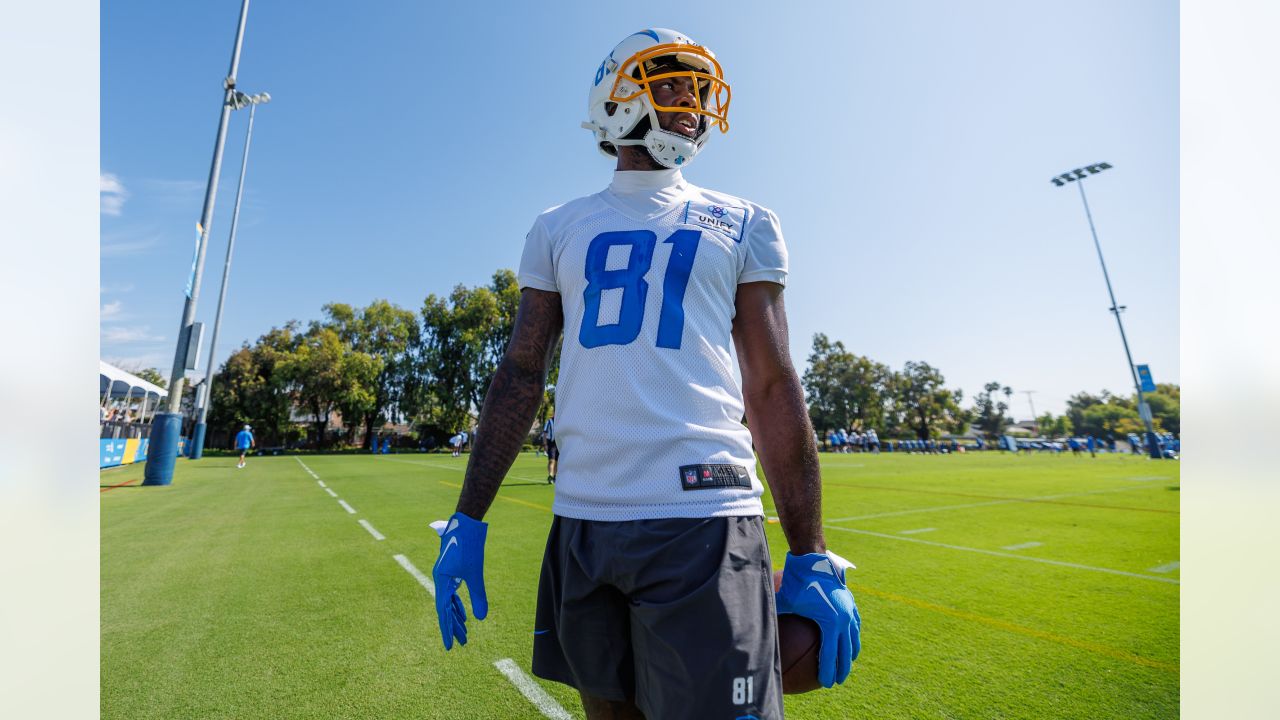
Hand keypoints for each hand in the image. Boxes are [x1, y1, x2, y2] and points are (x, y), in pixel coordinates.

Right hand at [430, 512, 488, 649]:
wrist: (466, 523)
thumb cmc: (470, 546)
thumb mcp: (475, 573)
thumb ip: (478, 595)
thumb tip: (481, 619)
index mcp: (442, 581)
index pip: (443, 612)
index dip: (447, 630)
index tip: (450, 646)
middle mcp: (440, 580)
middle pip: (445, 609)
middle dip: (453, 626)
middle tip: (462, 643)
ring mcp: (445, 575)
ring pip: (448, 601)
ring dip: (456, 616)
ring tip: (464, 631)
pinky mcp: (451, 570)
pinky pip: (452, 592)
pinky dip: (458, 603)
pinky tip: (464, 613)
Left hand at [775, 552, 860, 687]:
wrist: (815, 560)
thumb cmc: (797, 581)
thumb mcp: (783, 601)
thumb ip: (775, 617)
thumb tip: (758, 633)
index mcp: (830, 622)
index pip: (829, 655)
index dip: (826, 671)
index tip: (824, 683)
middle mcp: (844, 619)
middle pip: (846, 652)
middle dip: (842, 669)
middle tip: (835, 682)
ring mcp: (850, 611)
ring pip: (854, 640)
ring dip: (850, 655)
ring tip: (844, 667)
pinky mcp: (852, 604)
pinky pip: (856, 626)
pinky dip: (853, 637)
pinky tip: (849, 644)